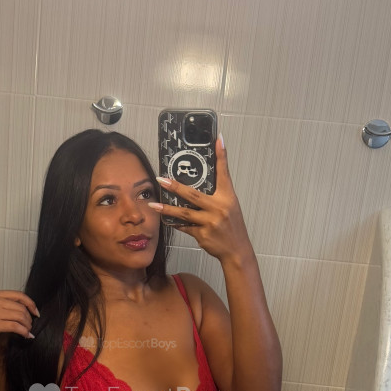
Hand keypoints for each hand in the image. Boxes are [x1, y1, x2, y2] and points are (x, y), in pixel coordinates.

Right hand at [0, 290, 39, 344]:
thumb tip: (16, 309)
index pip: (19, 295)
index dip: (31, 304)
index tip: (35, 312)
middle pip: (21, 308)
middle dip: (29, 318)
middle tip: (30, 325)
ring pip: (20, 317)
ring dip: (27, 325)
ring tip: (28, 331)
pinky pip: (15, 327)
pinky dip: (24, 332)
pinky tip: (26, 335)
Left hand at [151, 137, 253, 263]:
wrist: (237, 250)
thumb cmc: (232, 226)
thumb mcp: (230, 206)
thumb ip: (217, 193)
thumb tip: (203, 178)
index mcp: (227, 197)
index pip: (224, 173)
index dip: (221, 156)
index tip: (217, 139)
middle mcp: (219, 208)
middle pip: (193, 195)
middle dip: (175, 187)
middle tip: (161, 179)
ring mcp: (210, 222)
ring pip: (184, 213)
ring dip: (167, 209)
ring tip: (153, 205)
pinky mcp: (202, 235)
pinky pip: (185, 227)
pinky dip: (175, 222)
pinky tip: (165, 219)